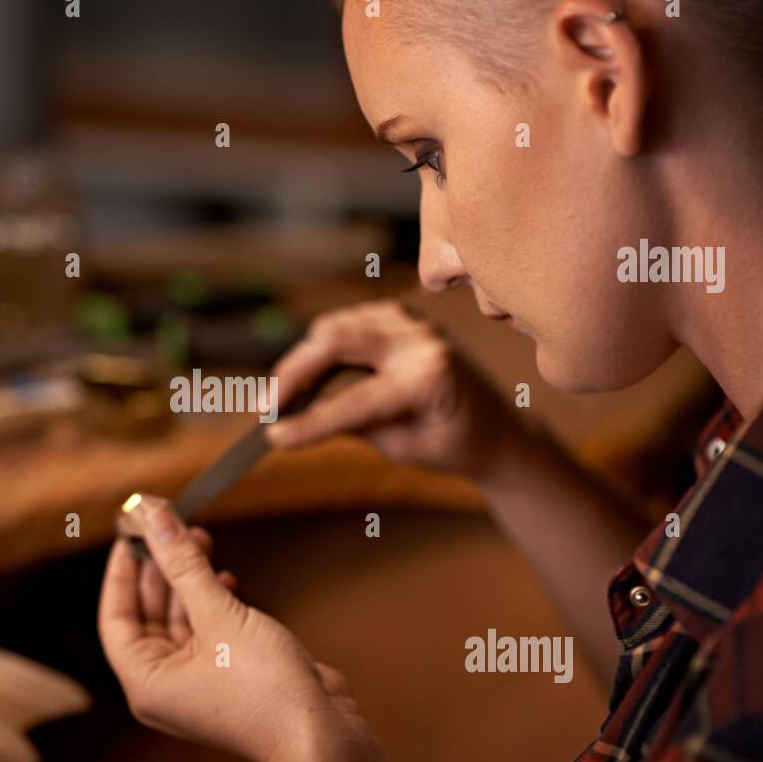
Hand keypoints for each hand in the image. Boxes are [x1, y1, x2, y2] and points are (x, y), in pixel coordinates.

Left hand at [98, 497, 369, 761]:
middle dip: (161, 570)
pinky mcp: (230, 677)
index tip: (129, 536)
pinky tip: (226, 579)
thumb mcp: (218, 615)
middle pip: (149, 617)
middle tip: (169, 528)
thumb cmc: (264, 689)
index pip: (115, 619)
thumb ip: (185, 565)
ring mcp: (199, 683)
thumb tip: (156, 519)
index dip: (121, 574)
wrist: (320, 734)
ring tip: (200, 540)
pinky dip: (213, 603)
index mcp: (146, 682)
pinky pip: (208, 632)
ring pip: (182, 621)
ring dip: (189, 581)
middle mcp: (166, 686)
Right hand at [266, 300, 519, 479]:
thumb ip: (352, 426)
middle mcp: (422, 339)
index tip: (272, 437)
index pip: (353, 401)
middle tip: (265, 408)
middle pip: (333, 340)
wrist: (497, 427)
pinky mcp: (401, 315)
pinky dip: (324, 348)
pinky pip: (347, 324)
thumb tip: (295, 418)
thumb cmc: (453, 444)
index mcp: (430, 378)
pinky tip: (313, 378)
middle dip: (292, 373)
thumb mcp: (401, 447)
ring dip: (304, 360)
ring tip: (283, 398)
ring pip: (334, 328)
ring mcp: (412, 319)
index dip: (308, 422)